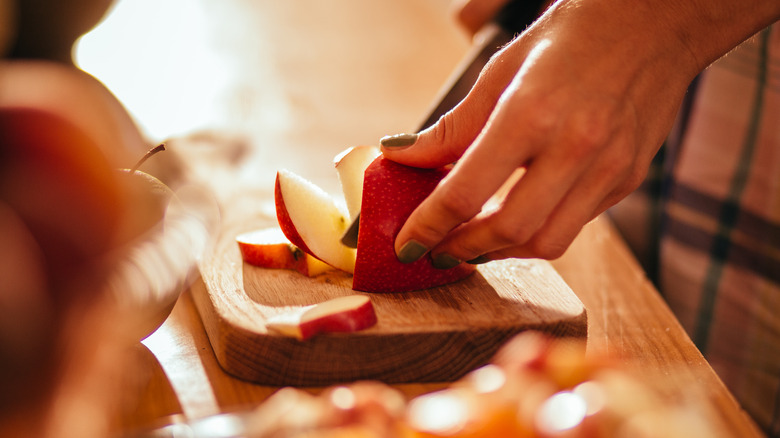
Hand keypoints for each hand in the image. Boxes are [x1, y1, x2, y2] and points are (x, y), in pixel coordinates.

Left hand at [382, 0, 708, 266]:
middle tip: (437, 250)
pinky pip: (575, 223)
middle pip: (509, 230)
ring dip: (501, 251)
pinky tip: (517, 217)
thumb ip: (452, 126)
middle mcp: (575, 146)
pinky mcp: (627, 179)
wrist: (656, 23)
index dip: (428, 226)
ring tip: (473, 243)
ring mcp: (609, 167)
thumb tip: (401, 154)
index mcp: (531, 112)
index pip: (465, 192)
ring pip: (547, 241)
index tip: (407, 243)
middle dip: (463, 249)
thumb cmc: (573, 36)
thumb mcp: (501, 70)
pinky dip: (538, 230)